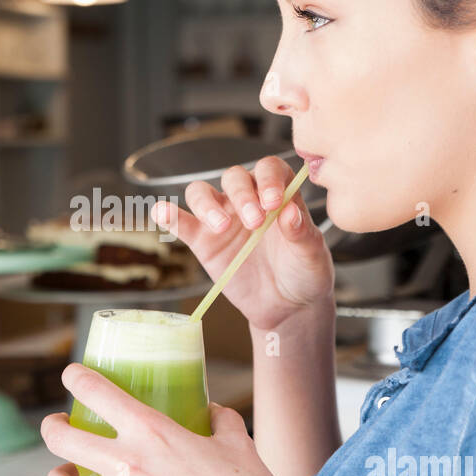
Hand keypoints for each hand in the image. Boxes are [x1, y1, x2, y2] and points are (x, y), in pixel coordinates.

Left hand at [41, 363, 282, 475]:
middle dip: (51, 426)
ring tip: (64, 472)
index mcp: (151, 432)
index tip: (71, 375)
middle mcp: (126, 465)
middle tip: (57, 424)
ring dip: (57, 475)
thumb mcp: (236, 440)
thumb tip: (210, 411)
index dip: (75, 378)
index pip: (95, 393)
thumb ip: (218, 419)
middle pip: (60, 439)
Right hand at [151, 156, 332, 331]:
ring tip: (221, 227)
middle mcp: (248, 199)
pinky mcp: (203, 241)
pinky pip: (181, 222)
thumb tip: (290, 212)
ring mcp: (223, 218)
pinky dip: (169, 215)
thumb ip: (301, 233)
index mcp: (279, 194)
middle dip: (242, 195)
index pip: (269, 169)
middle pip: (234, 178)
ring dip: (207, 204)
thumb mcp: (312, 255)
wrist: (287, 307)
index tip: (273, 202)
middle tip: (254, 222)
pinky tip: (163, 212)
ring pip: (202, 193)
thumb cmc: (304, 273)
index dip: (269, 179)